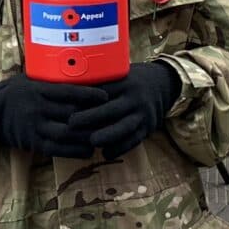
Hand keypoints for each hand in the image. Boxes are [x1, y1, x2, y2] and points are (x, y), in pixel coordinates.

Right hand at [0, 76, 110, 158]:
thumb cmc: (11, 93)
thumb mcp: (28, 80)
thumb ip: (50, 80)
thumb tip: (79, 71)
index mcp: (37, 90)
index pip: (68, 92)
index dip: (89, 95)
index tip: (106, 96)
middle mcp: (36, 108)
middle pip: (70, 113)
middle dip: (93, 117)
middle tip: (113, 117)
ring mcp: (33, 127)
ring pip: (66, 133)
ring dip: (87, 136)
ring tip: (105, 135)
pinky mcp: (31, 143)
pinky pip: (56, 149)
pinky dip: (74, 151)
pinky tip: (88, 150)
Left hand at [62, 63, 183, 159]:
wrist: (164, 85)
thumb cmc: (131, 81)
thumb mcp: (119, 75)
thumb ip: (99, 82)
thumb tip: (65, 89)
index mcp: (124, 83)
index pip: (101, 90)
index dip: (83, 98)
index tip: (64, 104)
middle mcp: (134, 98)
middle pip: (112, 108)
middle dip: (91, 117)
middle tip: (71, 124)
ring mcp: (143, 113)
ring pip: (125, 126)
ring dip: (108, 135)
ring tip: (92, 141)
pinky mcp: (149, 127)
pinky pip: (135, 140)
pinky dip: (121, 148)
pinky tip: (107, 154)